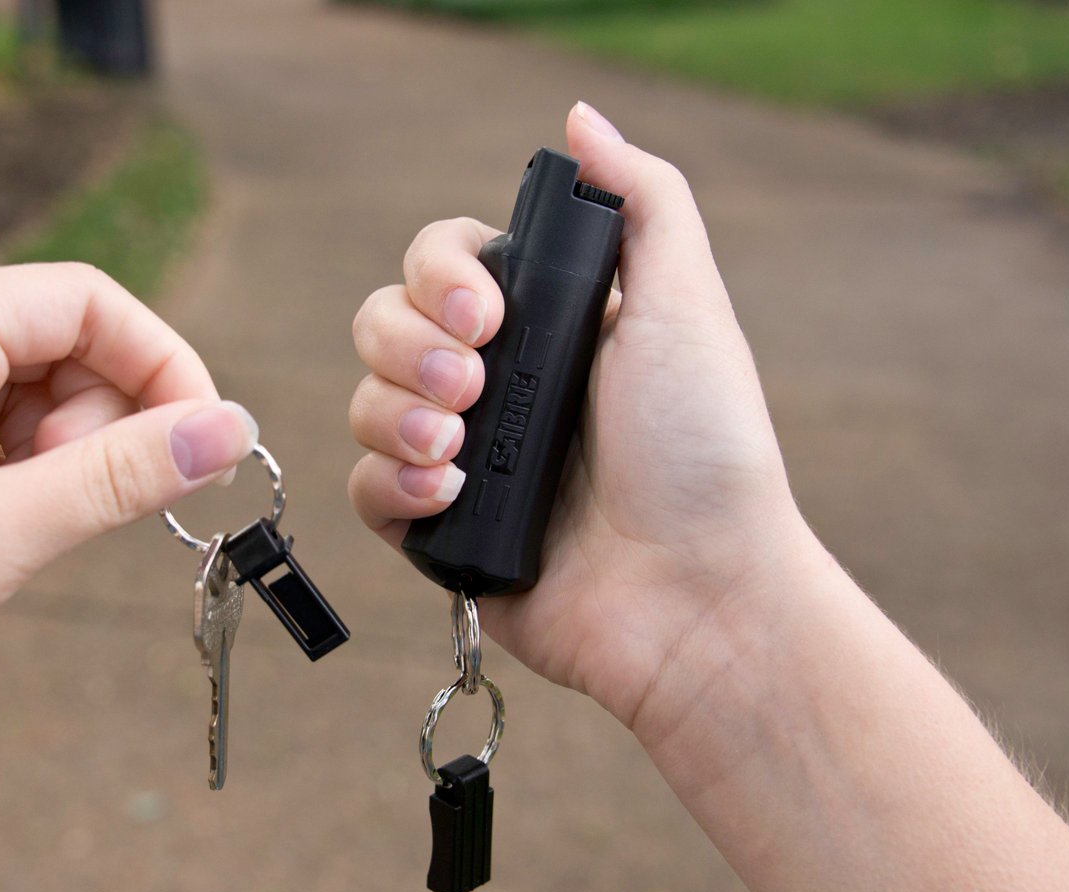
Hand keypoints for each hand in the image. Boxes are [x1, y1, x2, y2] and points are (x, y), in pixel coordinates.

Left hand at [0, 263, 257, 748]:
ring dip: (52, 454)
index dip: (164, 366)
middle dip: (101, 418)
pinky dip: (3, 475)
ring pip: (12, 391)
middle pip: (52, 339)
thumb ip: (119, 476)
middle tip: (84, 512)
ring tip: (13, 536)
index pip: (86, 301)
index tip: (201, 451)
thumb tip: (230, 428)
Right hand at [348, 103, 808, 736]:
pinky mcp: (439, 534)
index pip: (441, 263)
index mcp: (544, 324)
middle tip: (476, 386)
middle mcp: (494, 385)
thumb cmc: (704, 450)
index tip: (489, 315)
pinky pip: (365, 491)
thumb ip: (640, 201)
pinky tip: (452, 497)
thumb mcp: (686, 305)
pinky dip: (393, 487)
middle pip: (380, 323)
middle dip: (410, 347)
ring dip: (401, 417)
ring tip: (466, 451)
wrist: (698, 592)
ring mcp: (463, 460)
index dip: (441, 277)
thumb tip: (580, 121)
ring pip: (364, 403)